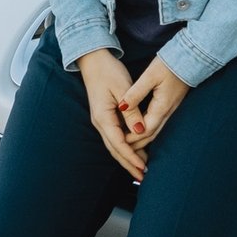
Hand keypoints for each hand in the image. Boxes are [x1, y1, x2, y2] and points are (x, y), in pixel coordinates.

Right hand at [77, 49, 147, 181]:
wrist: (93, 60)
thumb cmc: (108, 71)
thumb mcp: (123, 88)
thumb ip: (132, 111)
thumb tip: (141, 130)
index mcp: (103, 117)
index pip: (118, 143)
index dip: (131, 156)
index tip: (143, 167)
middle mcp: (100, 122)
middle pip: (115, 149)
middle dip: (128, 164)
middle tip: (143, 177)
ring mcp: (101, 120)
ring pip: (114, 145)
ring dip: (127, 158)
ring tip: (141, 169)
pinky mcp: (104, 116)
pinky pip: (115, 137)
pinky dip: (125, 147)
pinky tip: (134, 151)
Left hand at [120, 57, 188, 152]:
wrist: (191, 58)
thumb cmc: (169, 64)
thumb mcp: (150, 76)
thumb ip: (135, 93)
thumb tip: (122, 108)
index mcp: (162, 107)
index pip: (144, 130)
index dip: (131, 138)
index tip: (118, 142)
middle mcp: (168, 112)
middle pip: (150, 135)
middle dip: (136, 145)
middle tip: (122, 151)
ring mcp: (171, 109)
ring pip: (155, 130)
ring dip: (142, 140)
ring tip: (128, 146)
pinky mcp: (170, 105)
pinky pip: (158, 123)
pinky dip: (147, 130)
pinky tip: (139, 129)